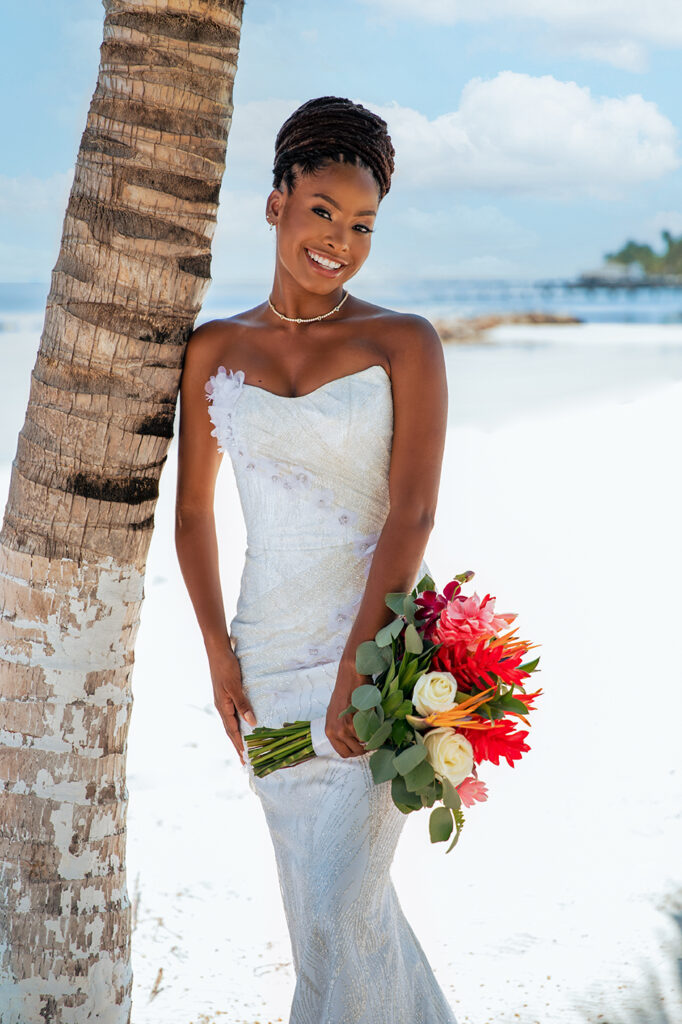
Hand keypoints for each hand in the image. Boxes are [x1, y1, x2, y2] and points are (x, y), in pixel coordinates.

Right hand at [207, 646, 256, 765]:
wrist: (218, 651)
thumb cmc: (226, 667)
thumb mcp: (235, 686)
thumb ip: (242, 704)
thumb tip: (252, 722)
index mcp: (223, 707)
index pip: (232, 731)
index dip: (239, 745)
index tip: (245, 759)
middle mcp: (222, 706)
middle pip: (231, 730)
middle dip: (237, 746)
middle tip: (244, 761)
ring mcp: (224, 701)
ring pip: (232, 723)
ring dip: (238, 736)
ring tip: (245, 747)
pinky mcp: (227, 694)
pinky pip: (233, 713)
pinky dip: (238, 723)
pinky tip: (244, 723)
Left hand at [325, 659, 372, 758]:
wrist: (350, 674)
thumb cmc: (345, 691)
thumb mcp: (336, 714)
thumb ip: (341, 729)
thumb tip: (354, 741)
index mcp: (329, 731)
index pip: (343, 753)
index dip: (355, 751)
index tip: (362, 746)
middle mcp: (337, 731)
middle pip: (355, 751)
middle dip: (365, 747)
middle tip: (371, 738)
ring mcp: (348, 727)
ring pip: (365, 744)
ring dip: (371, 737)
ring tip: (373, 727)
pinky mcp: (360, 719)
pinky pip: (371, 733)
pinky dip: (376, 729)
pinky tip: (375, 720)